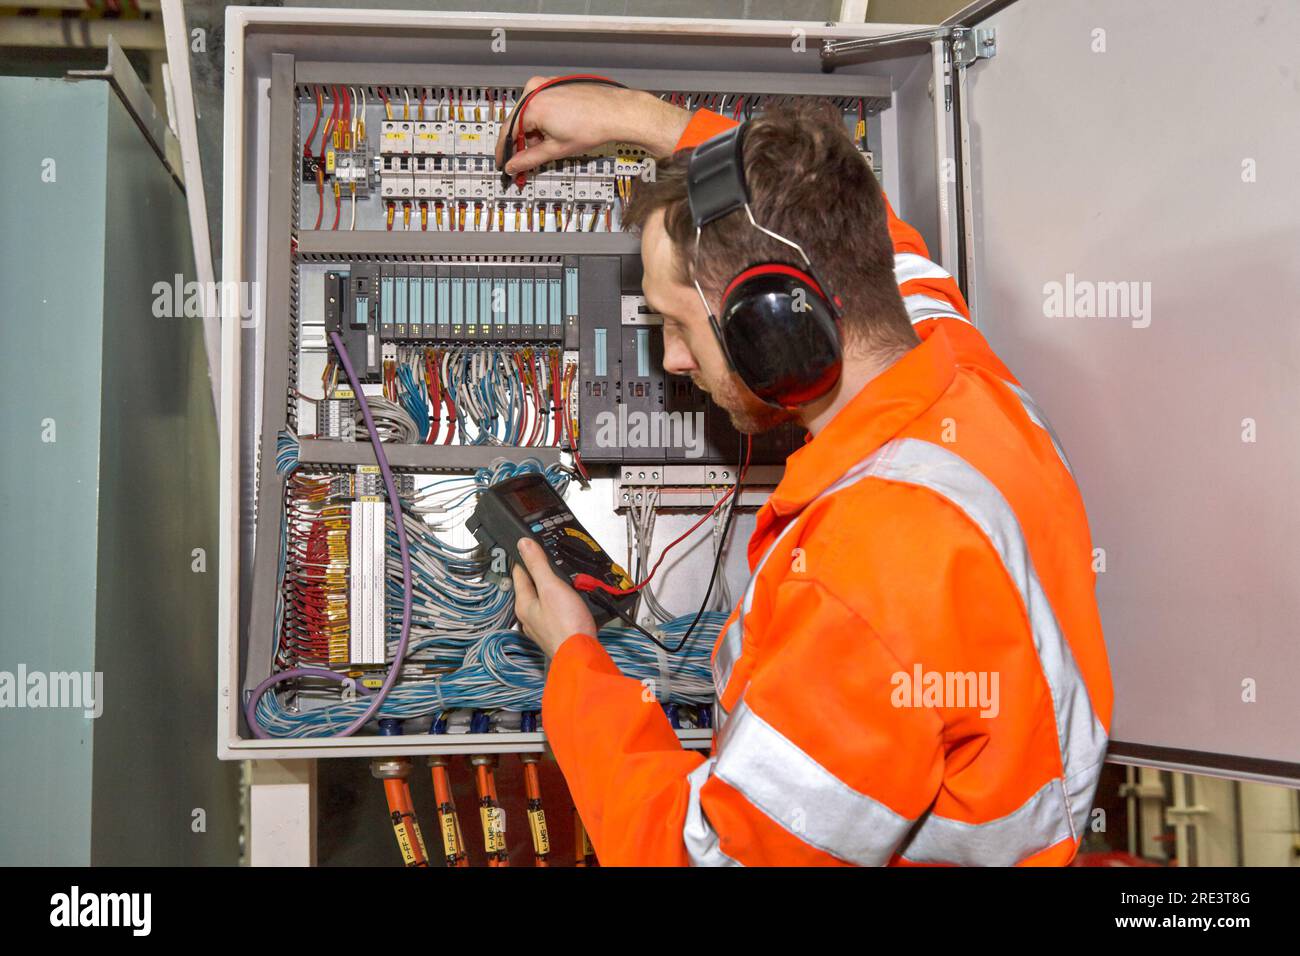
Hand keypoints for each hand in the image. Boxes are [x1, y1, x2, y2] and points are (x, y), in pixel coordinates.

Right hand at [496, 76, 691, 176]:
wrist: (615, 112)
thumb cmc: (593, 125)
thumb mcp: (556, 149)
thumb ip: (529, 159)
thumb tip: (513, 166)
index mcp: (531, 106)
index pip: (507, 132)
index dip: (504, 151)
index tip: (503, 162)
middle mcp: (534, 91)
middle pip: (516, 122)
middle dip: (520, 142)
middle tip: (524, 160)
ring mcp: (543, 84)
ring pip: (526, 113)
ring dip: (531, 131)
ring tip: (545, 146)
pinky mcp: (552, 83)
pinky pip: (536, 103)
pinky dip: (539, 119)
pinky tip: (550, 131)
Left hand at [511, 537, 596, 657]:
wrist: (582, 655)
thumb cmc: (566, 625)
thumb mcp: (551, 587)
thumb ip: (537, 564)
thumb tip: (523, 544)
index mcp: (524, 604)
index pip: (519, 573)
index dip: (525, 557)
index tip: (530, 545)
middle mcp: (530, 616)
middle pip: (532, 587)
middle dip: (541, 573)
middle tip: (549, 558)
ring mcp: (543, 626)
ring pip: (545, 599)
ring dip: (553, 588)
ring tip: (563, 577)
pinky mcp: (558, 632)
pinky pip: (557, 611)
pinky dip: (563, 602)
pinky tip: (572, 599)